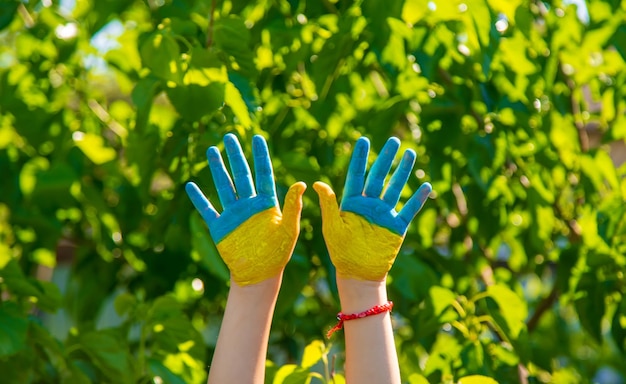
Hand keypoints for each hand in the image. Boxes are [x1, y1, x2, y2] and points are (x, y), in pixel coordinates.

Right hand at [186, 133, 305, 285]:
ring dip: (217, 169)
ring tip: (211, 151)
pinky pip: (207, 209)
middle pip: (241, 174)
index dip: (261, 156)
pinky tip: (191, 185)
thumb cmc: (278, 252)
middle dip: (235, 155)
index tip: (258, 137)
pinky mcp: (220, 227)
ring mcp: (234, 214)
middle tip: (229, 136)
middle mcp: (249, 204)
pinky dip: (199, 198)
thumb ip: (293, 206)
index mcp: (267, 203)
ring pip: (224, 186)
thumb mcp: (289, 228)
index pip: (264, 173)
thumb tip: (303, 183)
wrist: (260, 273)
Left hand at [313, 137, 431, 280]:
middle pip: (379, 176)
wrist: (358, 273)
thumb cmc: (340, 251)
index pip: (356, 175)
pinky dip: (417, 198)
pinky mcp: (396, 227)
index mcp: (351, 202)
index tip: (363, 140)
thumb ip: (328, 204)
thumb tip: (316, 183)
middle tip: (393, 140)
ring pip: (395, 188)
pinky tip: (426, 186)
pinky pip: (409, 210)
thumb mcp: (332, 226)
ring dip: (403, 171)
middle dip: (386, 158)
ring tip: (410, 153)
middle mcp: (369, 204)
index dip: (360, 158)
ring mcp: (384, 214)